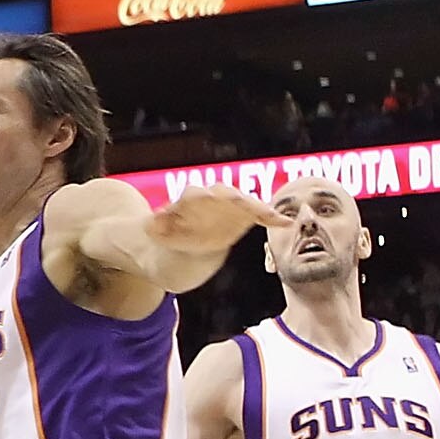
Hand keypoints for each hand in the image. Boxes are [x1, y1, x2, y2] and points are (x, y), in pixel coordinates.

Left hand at [149, 182, 294, 251]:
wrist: (183, 246)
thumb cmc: (169, 233)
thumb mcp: (156, 231)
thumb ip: (154, 225)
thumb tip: (153, 220)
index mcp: (189, 198)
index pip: (194, 194)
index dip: (197, 198)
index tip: (204, 197)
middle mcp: (212, 196)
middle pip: (223, 193)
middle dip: (229, 196)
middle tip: (238, 201)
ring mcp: (230, 205)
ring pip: (245, 202)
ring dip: (256, 208)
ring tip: (271, 215)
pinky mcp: (244, 217)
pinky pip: (260, 215)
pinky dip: (273, 217)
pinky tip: (286, 222)